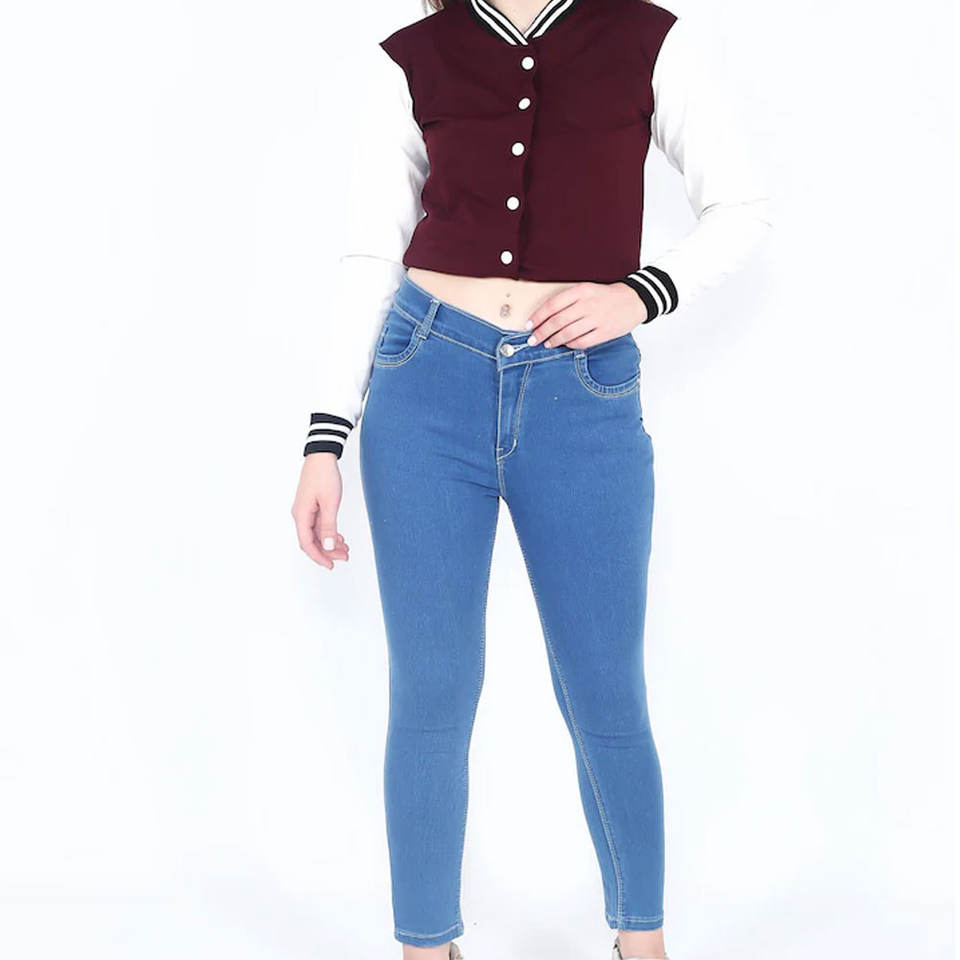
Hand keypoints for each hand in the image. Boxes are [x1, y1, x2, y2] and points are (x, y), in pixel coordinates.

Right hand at [291, 452, 349, 569]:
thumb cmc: (324, 475)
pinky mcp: (312, 505)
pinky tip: (339, 537)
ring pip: (317, 533)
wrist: (322, 456)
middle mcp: (301, 514)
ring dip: (330, 543)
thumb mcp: (330, 503)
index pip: (307, 543)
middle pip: (312, 541)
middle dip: (327, 552)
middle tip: (344, 557)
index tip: (331, 565)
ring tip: (345, 549)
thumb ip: (329, 526)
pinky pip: (319, 525)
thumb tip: (328, 546)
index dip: (319, 557)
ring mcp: (306, 510)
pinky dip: (329, 532)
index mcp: (301, 515)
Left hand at [525, 282, 647, 348]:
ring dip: (554, 341)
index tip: (528, 325)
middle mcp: (588, 304)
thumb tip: (545, 317)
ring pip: (568, 333)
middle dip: (541, 332)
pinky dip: (571, 345)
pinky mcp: (605, 332)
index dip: (538, 317)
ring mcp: (597, 319)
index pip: (553, 305)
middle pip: (557, 321)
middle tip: (532, 340)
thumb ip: (568, 301)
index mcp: (581, 291)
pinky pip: (582, 342)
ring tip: (547, 344)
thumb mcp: (586, 290)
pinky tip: (565, 345)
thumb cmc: (606, 296)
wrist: (634, 299)